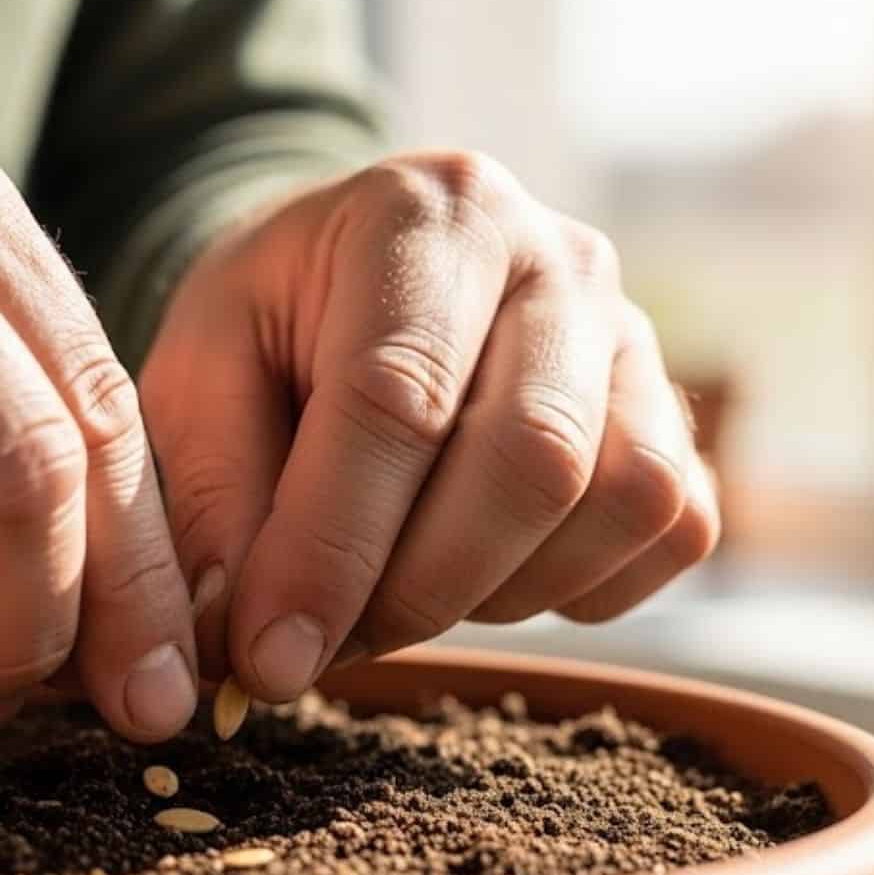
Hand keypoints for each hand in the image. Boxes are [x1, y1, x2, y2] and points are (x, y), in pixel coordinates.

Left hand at [143, 151, 718, 700]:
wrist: (358, 278)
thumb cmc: (272, 329)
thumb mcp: (197, 377)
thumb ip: (213, 502)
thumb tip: (248, 648)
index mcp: (423, 216)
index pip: (396, 397)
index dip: (330, 549)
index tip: (270, 658)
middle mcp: (557, 257)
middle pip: (534, 456)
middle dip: (419, 589)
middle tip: (328, 647)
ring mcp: (634, 334)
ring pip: (620, 500)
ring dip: (501, 592)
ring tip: (403, 587)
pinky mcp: (676, 413)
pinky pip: (672, 530)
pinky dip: (580, 589)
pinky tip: (486, 573)